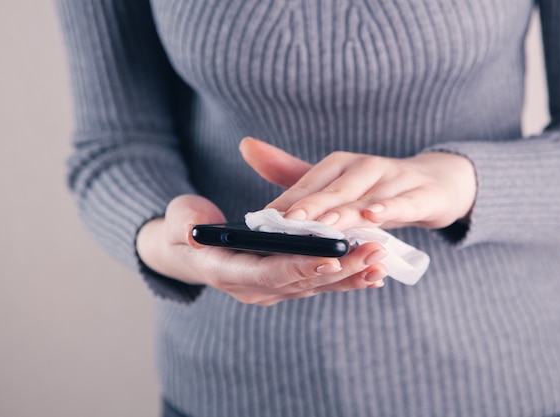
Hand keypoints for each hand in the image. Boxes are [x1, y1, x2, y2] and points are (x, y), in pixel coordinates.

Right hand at [136, 194, 387, 305]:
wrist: (189, 249)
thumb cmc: (184, 227)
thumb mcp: (178, 221)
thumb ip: (185, 226)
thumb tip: (195, 232)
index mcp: (227, 272)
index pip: (269, 272)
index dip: (301, 265)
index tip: (331, 255)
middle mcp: (254, 288)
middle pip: (302, 280)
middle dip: (339, 267)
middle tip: (373, 251)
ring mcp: (272, 289)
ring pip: (316, 284)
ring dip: (350, 274)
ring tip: (381, 260)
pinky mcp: (287, 283)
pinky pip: (320, 283)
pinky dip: (347, 278)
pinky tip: (374, 272)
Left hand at [239, 137, 476, 230]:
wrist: (436, 183)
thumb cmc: (376, 189)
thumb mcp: (337, 183)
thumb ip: (294, 174)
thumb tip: (245, 145)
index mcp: (340, 165)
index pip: (308, 184)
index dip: (286, 203)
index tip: (262, 222)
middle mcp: (365, 167)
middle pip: (334, 190)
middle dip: (310, 208)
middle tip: (285, 225)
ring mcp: (395, 180)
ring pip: (366, 199)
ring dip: (345, 212)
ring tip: (323, 226)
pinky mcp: (423, 195)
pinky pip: (404, 204)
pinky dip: (390, 210)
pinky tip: (373, 218)